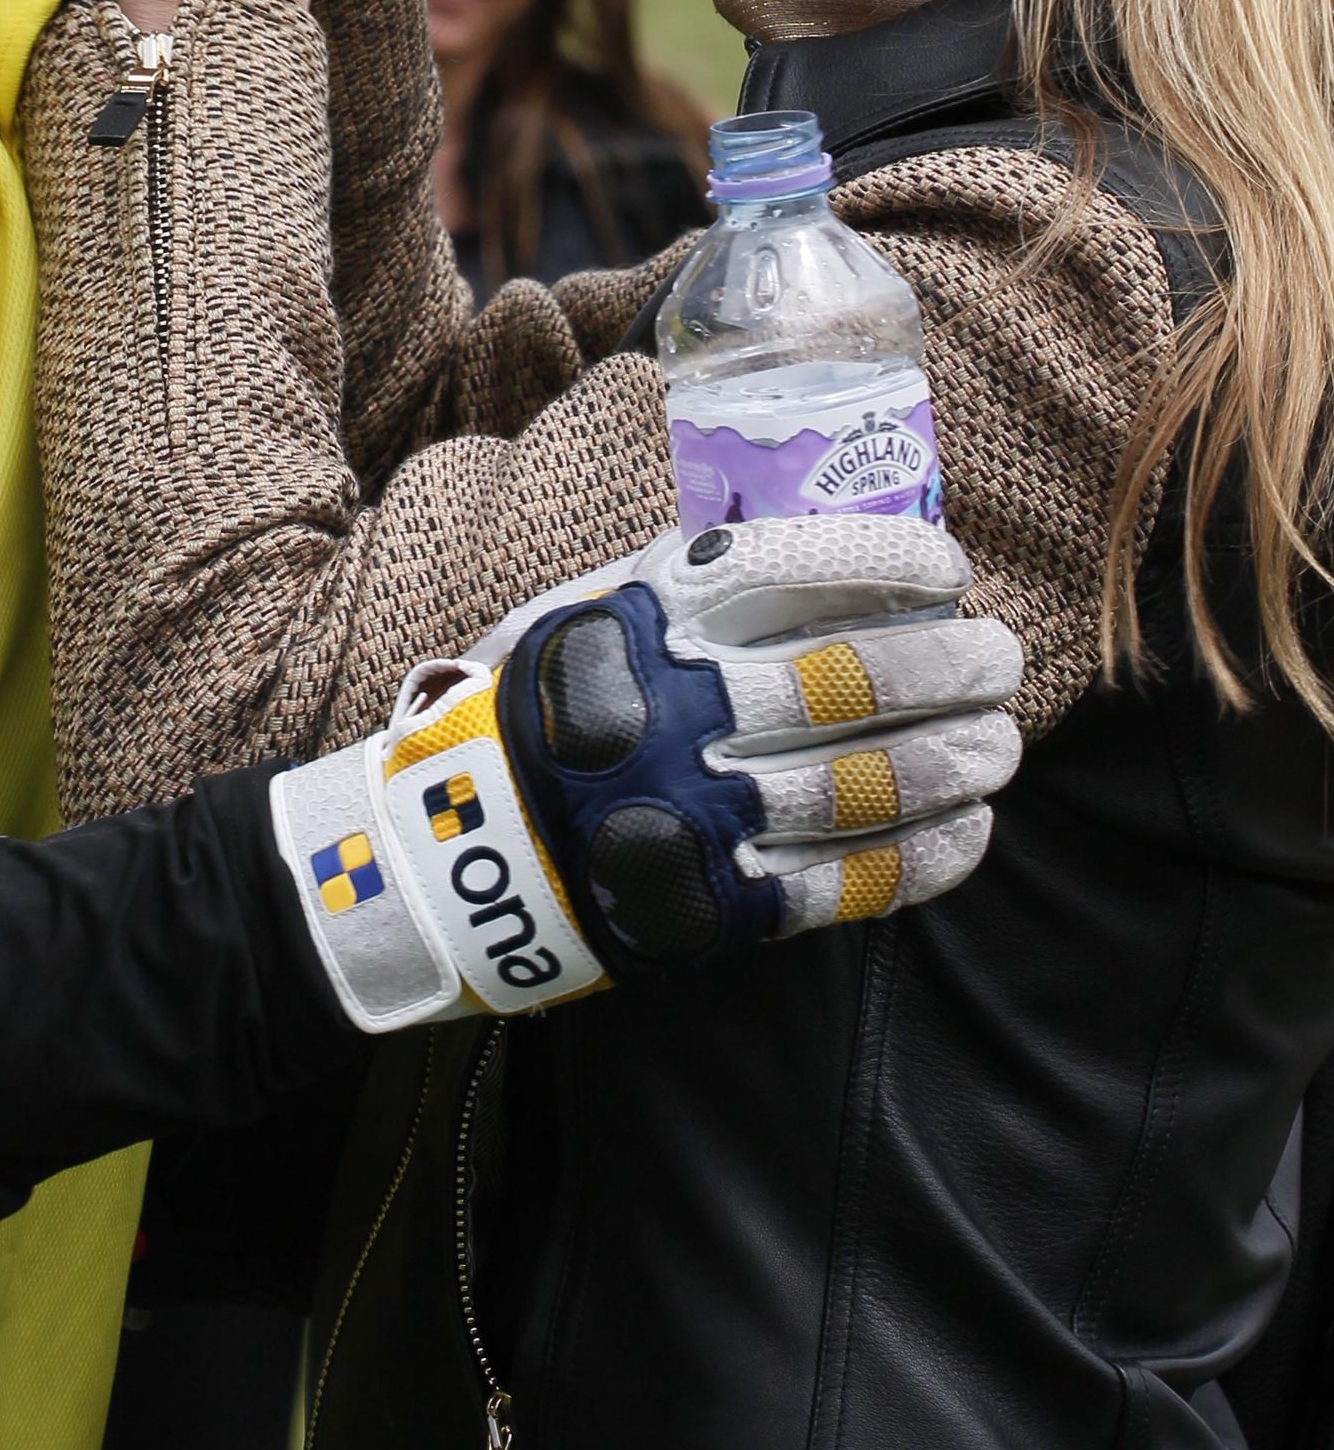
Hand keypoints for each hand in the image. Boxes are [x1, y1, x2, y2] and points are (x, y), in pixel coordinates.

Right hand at [269, 515, 1022, 1030]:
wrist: (449, 845)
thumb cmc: (539, 707)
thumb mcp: (589, 609)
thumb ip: (687, 580)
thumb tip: (822, 544)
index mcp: (646, 616)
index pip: (792, 563)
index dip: (889, 557)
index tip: (950, 564)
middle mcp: (680, 705)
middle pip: (851, 678)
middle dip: (949, 666)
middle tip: (999, 659)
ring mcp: (697, 808)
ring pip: (864, 782)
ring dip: (954, 763)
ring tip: (999, 746)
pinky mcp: (713, 904)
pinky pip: (842, 884)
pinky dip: (920, 859)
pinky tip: (970, 834)